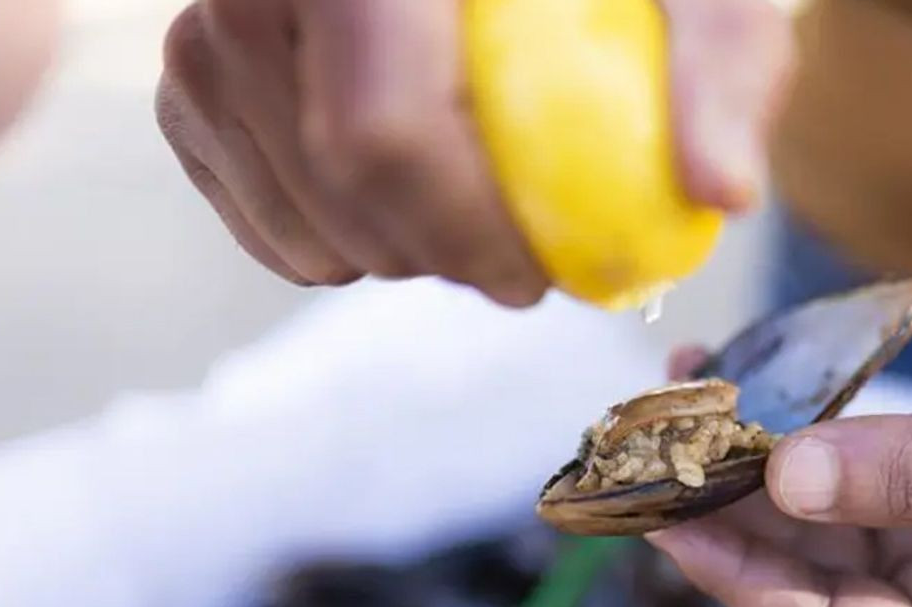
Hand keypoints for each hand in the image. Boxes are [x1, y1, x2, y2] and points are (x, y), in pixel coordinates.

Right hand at [155, 0, 791, 304]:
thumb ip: (720, 55)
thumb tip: (721, 192)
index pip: (385, 130)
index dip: (467, 235)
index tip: (542, 277)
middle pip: (336, 178)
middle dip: (440, 256)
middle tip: (518, 266)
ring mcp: (208, 21)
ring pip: (289, 205)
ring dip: (390, 255)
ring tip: (464, 226)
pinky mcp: (190, 68)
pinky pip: (247, 202)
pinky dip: (323, 240)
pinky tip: (392, 213)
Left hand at [651, 348, 911, 606]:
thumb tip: (789, 475)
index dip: (742, 576)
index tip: (669, 521)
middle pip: (805, 575)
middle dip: (729, 513)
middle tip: (655, 451)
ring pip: (816, 522)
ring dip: (751, 466)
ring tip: (688, 400)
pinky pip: (846, 476)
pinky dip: (799, 438)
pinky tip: (753, 390)